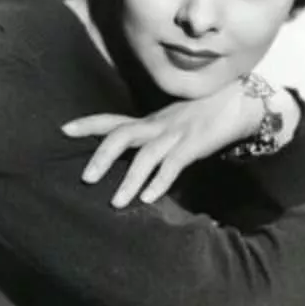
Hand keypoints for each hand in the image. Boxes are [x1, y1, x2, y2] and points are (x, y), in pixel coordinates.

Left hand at [62, 79, 299, 207]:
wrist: (240, 102)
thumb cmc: (206, 115)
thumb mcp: (174, 124)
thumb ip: (155, 138)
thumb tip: (136, 159)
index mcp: (151, 121)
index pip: (113, 120)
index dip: (88, 124)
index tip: (64, 129)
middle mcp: (159, 125)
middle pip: (122, 135)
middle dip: (102, 155)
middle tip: (86, 178)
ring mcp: (176, 134)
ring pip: (146, 155)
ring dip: (130, 179)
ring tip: (116, 202)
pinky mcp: (195, 144)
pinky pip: (174, 164)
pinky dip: (161, 180)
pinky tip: (149, 197)